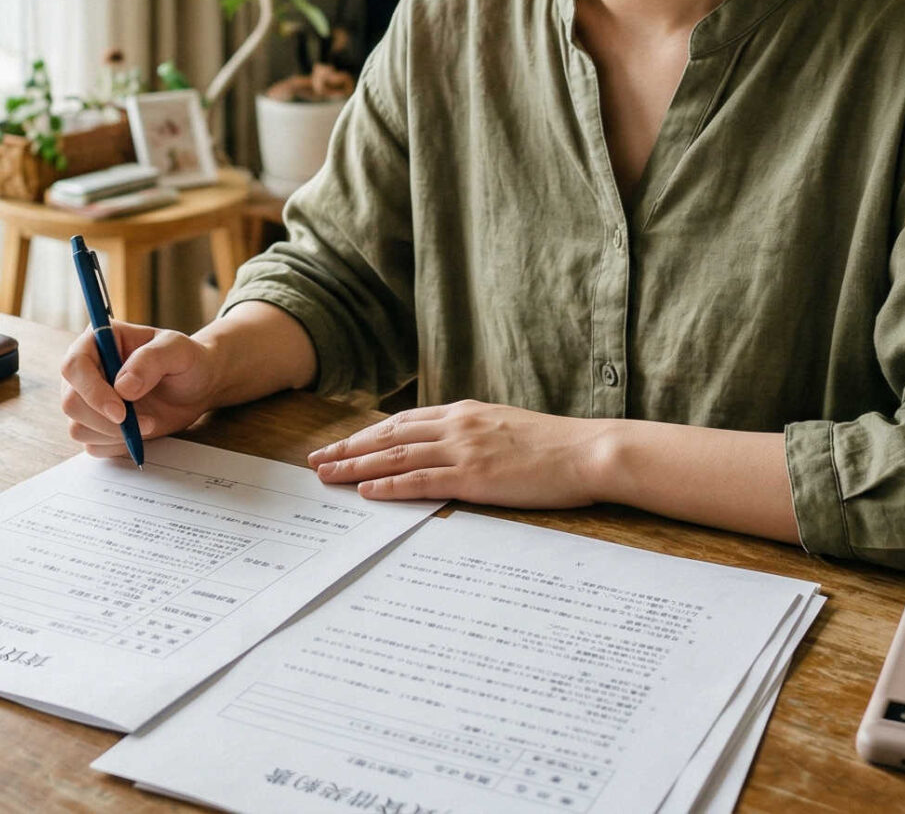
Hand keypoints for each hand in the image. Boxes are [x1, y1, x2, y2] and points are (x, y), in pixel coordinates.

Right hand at [58, 321, 223, 457]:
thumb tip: (122, 387)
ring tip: (149, 423)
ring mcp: (88, 399)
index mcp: (98, 340)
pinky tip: (140, 432)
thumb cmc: (186, 361)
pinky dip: (117, 445)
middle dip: (105, 420)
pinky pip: (92, 445)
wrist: (196, 387)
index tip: (121, 411)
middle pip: (71, 402)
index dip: (92, 391)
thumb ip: (151, 360)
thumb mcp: (178, 350)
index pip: (74, 366)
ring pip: (78, 427)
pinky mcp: (95, 424)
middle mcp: (86, 370)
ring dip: (114, 434)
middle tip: (146, 423)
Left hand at [308, 400, 612, 507]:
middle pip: (389, 436)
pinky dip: (389, 486)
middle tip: (316, 461)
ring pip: (396, 457)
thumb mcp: (507, 429)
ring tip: (327, 476)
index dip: (368, 434)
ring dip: (356, 467)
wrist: (588, 451)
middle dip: (349, 448)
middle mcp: (457, 426)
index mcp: (465, 413)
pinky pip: (421, 481)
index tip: (342, 444)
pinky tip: (366, 491)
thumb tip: (451, 448)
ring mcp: (464, 450)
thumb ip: (475, 434)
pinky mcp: (474, 477)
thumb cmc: (555, 446)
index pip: (403, 422)